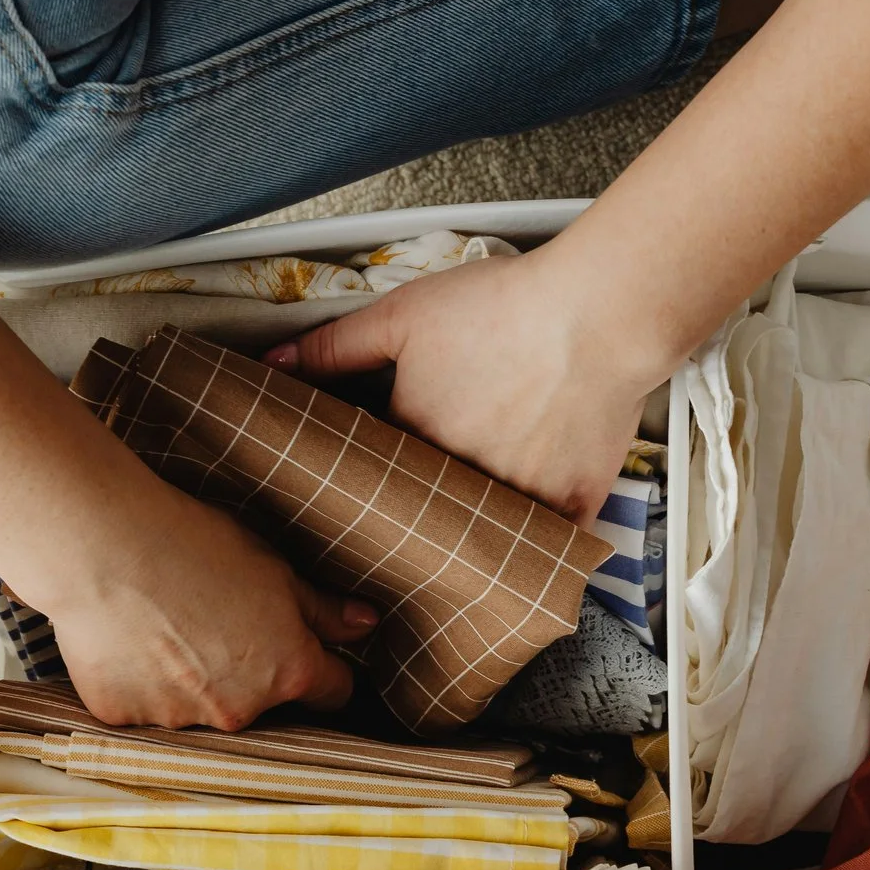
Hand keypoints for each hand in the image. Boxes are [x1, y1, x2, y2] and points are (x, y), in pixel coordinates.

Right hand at [10, 485, 377, 730]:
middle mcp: (240, 711)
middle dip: (252, 677)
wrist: (102, 545)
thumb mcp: (273, 570)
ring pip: (200, 710)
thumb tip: (366, 626)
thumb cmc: (191, 546)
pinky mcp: (124, 719)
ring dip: (193, 684)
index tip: (305, 652)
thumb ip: (323, 611)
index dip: (323, 669)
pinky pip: (143, 709)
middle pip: (263, 707)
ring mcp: (180, 720)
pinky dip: (140, 684)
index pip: (332, 691)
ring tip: (167, 629)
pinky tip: (129, 641)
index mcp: (290, 672)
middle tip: (219, 626)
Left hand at [264, 249, 673, 524]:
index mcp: (416, 444)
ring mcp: (521, 499)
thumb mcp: (403, 315)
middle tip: (407, 532)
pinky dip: (543, 553)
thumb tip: (274, 364)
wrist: (596, 311)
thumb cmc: (505, 307)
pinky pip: (554, 547)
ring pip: (488, 538)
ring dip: (473, 542)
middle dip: (416, 524)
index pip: (379, 482)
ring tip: (458, 553)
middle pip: (430, 517)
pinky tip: (527, 563)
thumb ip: (334, 346)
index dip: (373, 484)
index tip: (367, 494)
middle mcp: (463, 483)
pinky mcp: (576, 503)